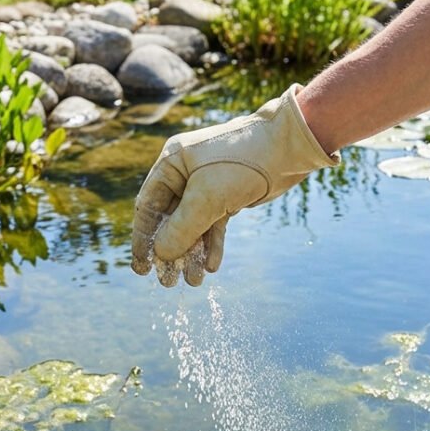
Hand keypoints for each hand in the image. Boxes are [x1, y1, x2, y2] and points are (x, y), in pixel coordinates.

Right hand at [132, 85, 337, 286]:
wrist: (288, 148)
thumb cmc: (242, 162)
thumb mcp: (207, 198)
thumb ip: (181, 228)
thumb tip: (160, 255)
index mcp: (171, 163)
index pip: (147, 207)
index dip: (144, 239)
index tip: (142, 269)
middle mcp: (185, 174)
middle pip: (169, 221)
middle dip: (170, 253)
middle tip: (169, 282)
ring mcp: (207, 186)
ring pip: (192, 227)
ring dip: (192, 254)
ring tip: (194, 281)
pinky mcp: (228, 197)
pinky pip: (213, 226)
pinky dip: (212, 246)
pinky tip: (211, 267)